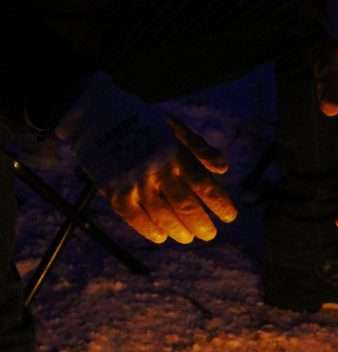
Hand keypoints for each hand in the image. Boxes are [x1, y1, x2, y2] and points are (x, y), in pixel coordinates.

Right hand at [56, 74, 235, 243]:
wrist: (93, 113)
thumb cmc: (141, 120)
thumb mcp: (174, 126)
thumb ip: (200, 147)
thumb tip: (224, 169)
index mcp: (175, 152)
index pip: (204, 185)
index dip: (220, 204)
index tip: (230, 217)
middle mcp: (157, 169)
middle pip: (186, 206)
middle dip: (201, 224)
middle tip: (209, 235)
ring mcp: (134, 181)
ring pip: (162, 216)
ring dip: (179, 231)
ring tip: (188, 238)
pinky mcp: (113, 190)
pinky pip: (134, 217)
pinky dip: (149, 230)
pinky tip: (160, 236)